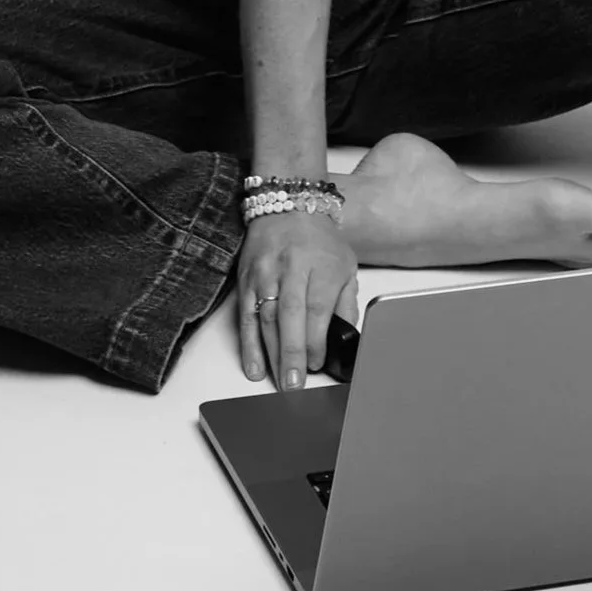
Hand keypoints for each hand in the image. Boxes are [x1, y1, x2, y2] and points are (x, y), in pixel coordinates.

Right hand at [236, 209, 358, 390]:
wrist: (287, 205)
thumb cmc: (320, 241)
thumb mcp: (345, 267)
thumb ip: (346, 305)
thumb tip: (346, 340)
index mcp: (321, 266)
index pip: (317, 309)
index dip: (316, 341)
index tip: (318, 364)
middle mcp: (292, 268)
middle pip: (290, 315)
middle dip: (292, 355)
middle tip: (294, 385)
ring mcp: (266, 273)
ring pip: (266, 318)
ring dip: (271, 354)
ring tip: (276, 382)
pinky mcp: (246, 279)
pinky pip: (245, 316)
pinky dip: (248, 344)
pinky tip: (254, 366)